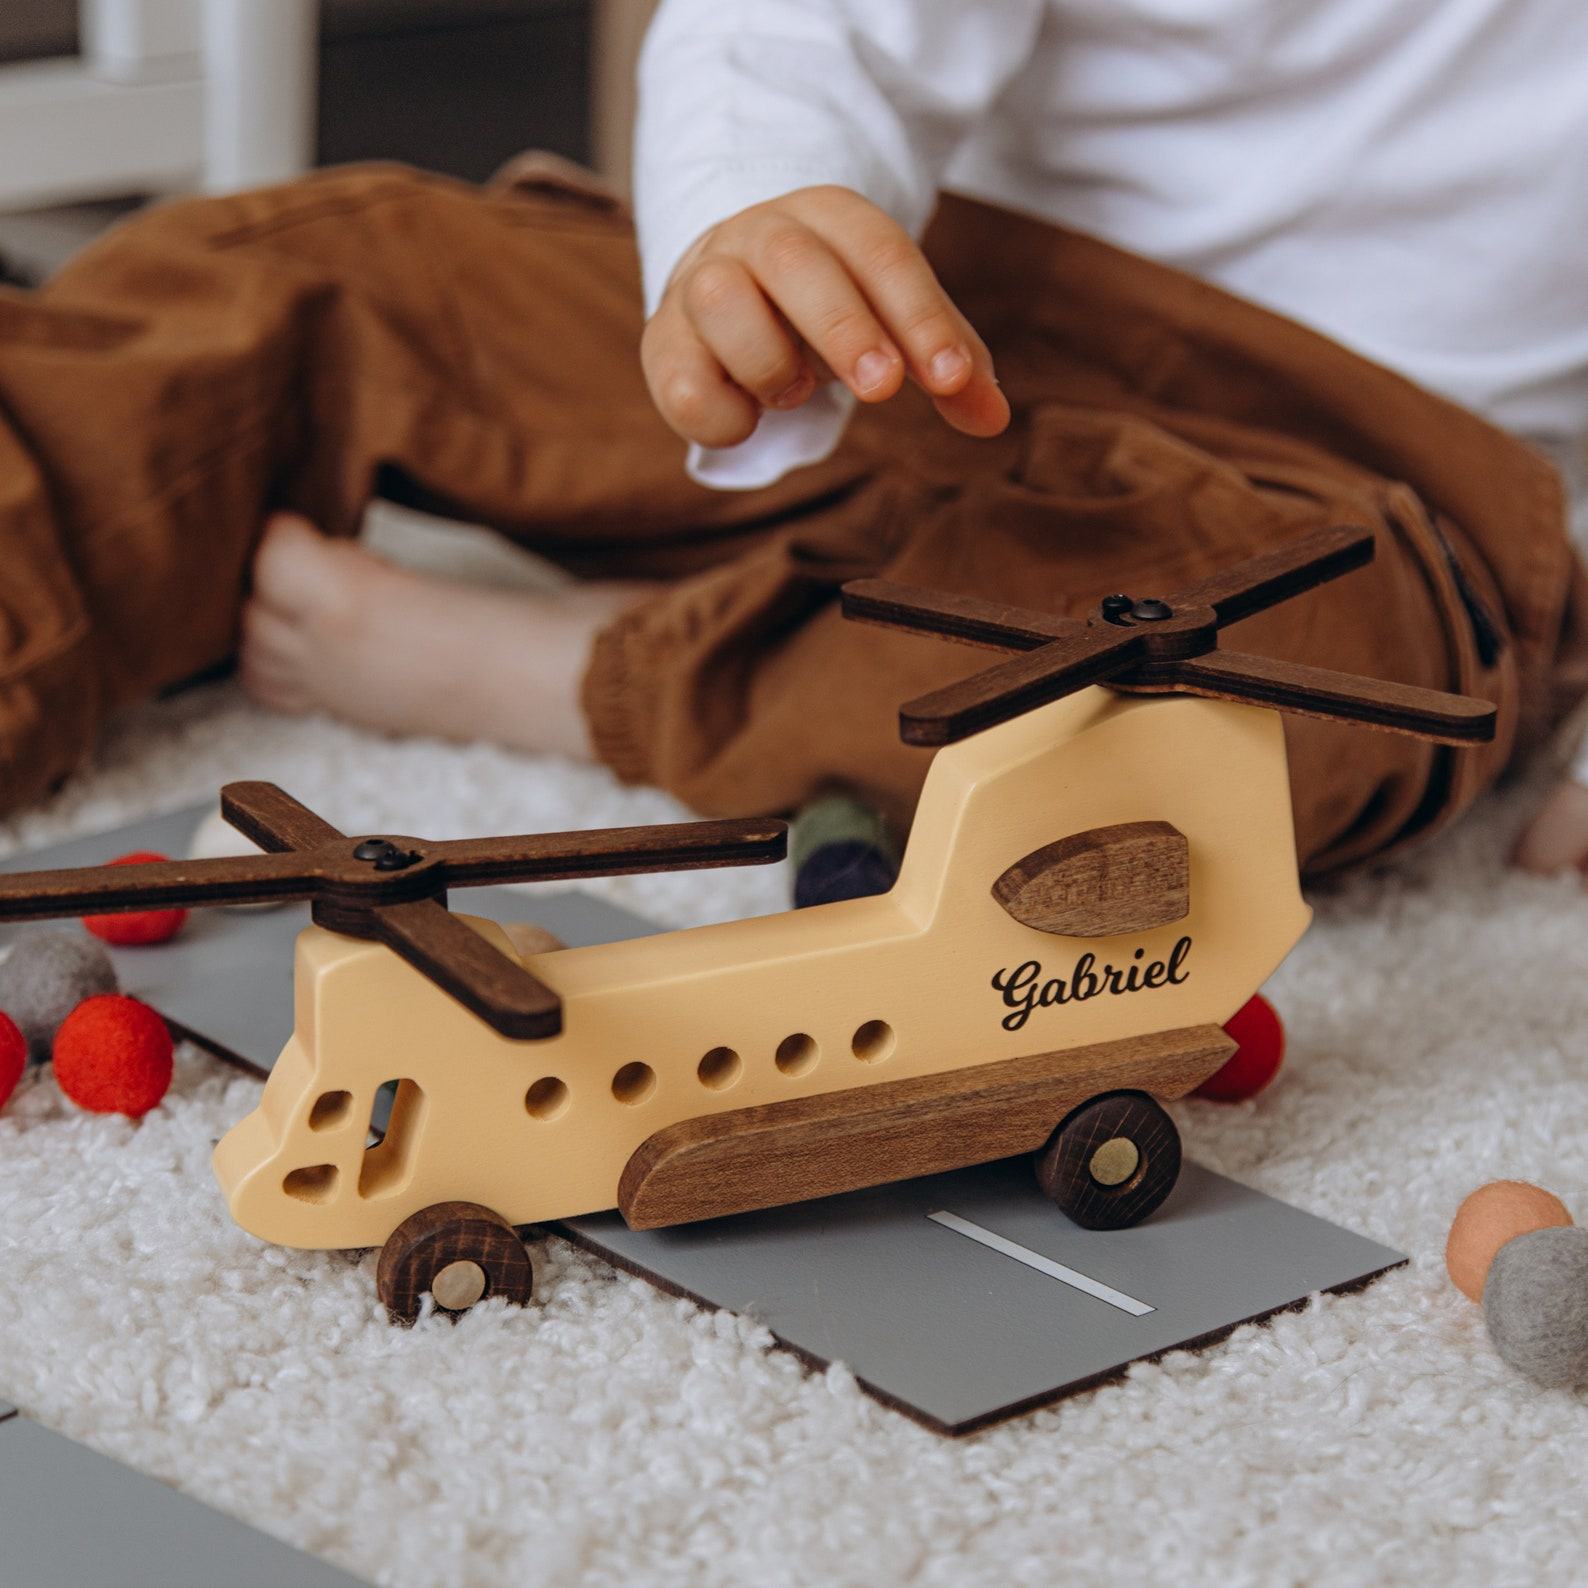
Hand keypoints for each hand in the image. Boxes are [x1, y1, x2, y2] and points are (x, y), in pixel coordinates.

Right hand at [642, 185, 1009, 448]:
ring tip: (793, 392)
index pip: (879, 252)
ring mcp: (702, 283)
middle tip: (883, 389)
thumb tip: (994, 419)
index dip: (918, 316)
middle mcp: (757, 236)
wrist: (731, 289)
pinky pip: (679, 376)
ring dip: (769, 360)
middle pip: (795, 260)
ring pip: (721, 300)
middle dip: (844, 326)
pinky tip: (749, 419)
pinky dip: (720, 412)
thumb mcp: (896, 324)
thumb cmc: (829, 310)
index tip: (950, 379)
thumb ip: (948, 366)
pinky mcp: (664, 341)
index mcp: (828, 218)